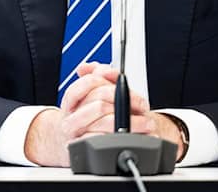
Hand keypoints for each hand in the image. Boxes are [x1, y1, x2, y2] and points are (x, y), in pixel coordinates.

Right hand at [24, 63, 155, 165]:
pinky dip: (126, 138)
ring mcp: (77, 134)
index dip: (110, 80)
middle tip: (142, 105)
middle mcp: (70, 117)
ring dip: (133, 122)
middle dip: (127, 102)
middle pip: (100, 102)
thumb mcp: (88, 95)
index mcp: (71, 100)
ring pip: (106, 122)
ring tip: (147, 123)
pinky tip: (137, 136)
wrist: (70, 142)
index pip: (88, 82)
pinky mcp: (86, 149)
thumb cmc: (84, 118)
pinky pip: (106, 141)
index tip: (126, 85)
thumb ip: (96, 77)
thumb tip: (99, 67)